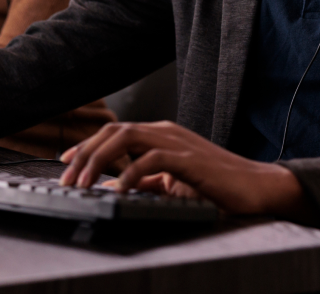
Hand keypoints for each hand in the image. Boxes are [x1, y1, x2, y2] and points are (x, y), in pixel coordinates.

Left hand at [58, 121, 315, 220]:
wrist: (253, 185)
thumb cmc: (216, 183)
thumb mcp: (173, 180)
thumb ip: (149, 178)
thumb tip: (119, 184)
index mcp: (161, 134)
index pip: (115, 131)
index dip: (87, 144)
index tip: (65, 162)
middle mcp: (165, 132)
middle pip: (114, 129)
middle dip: (85, 152)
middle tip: (67, 177)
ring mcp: (177, 142)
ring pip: (127, 136)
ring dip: (99, 159)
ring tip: (84, 182)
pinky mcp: (189, 158)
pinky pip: (151, 158)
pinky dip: (129, 173)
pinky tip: (118, 190)